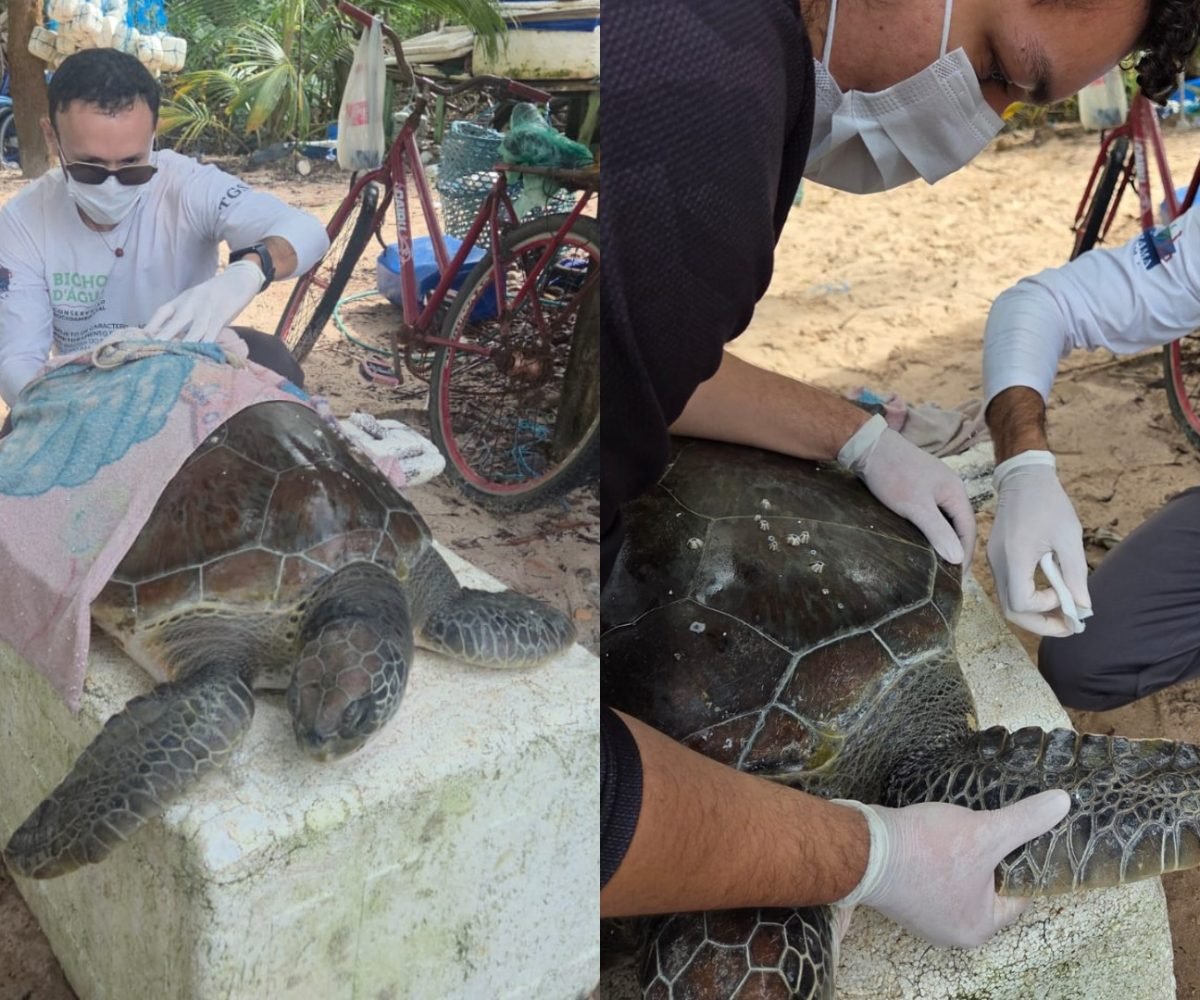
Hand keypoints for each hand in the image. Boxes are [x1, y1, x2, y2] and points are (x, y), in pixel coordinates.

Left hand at [143, 259, 263, 342]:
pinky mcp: (223, 313)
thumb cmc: (216, 295)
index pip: (162, 312)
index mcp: (182, 299)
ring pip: (194, 330)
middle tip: (152, 353)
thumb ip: (185, 316)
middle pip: (174, 323)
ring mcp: (207, 308)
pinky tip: (203, 354)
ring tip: (175, 359)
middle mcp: (191, 303)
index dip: (151, 326)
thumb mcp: (196, 301)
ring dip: (185, 345)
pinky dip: (207, 343)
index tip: (141, 340)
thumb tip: (172, 337)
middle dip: (163, 339)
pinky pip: (213, 331)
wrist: (239, 278)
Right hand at [835, 789, 1069, 947]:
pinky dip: (939, 861)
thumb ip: (1026, 821)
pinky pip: (935, 879)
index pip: (1018, 897)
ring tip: (966, 830)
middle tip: (995, 829)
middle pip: (988, 890)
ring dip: (964, 859)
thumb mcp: (985, 832)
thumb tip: (1064, 804)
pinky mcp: (903, 897)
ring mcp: (924, 915)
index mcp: (979, 927)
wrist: (864, 847)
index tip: (1025, 837)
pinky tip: (938, 838)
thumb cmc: (927, 850)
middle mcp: (951, 930)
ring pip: (960, 883)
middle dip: (991, 860)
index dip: (1024, 863)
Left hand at [838, 415, 974, 564]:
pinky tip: (922, 539)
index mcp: (955, 492)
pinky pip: (932, 511)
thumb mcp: (916, 506)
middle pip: (959, 524)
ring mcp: (935, 485)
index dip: (965, 555)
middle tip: (948, 575)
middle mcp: (950, 488)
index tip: (957, 579)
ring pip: (945, 518)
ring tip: (936, 562)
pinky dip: (931, 528)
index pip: (969, 530)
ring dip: (943, 539)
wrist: (868, 445)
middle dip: (956, 548)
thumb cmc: (893, 474)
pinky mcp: (918, 485)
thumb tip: (958, 558)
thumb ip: (938, 531)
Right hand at [987, 451, 1090, 636]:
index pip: (1021, 602)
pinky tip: (1048, 591)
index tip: (1065, 595)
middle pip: (1010, 610)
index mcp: (1014, 556)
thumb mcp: (1069, 536)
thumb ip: (1075, 574)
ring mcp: (994, 561)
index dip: (1045, 608)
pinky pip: (1008, 588)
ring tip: (1061, 611)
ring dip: (1034, 613)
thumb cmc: (1048, 503)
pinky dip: (1028, 597)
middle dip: (1040, 624)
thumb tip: (1083, 607)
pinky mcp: (996, 558)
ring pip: (1007, 602)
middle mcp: (998, 563)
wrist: (1023, 478)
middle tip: (1067, 625)